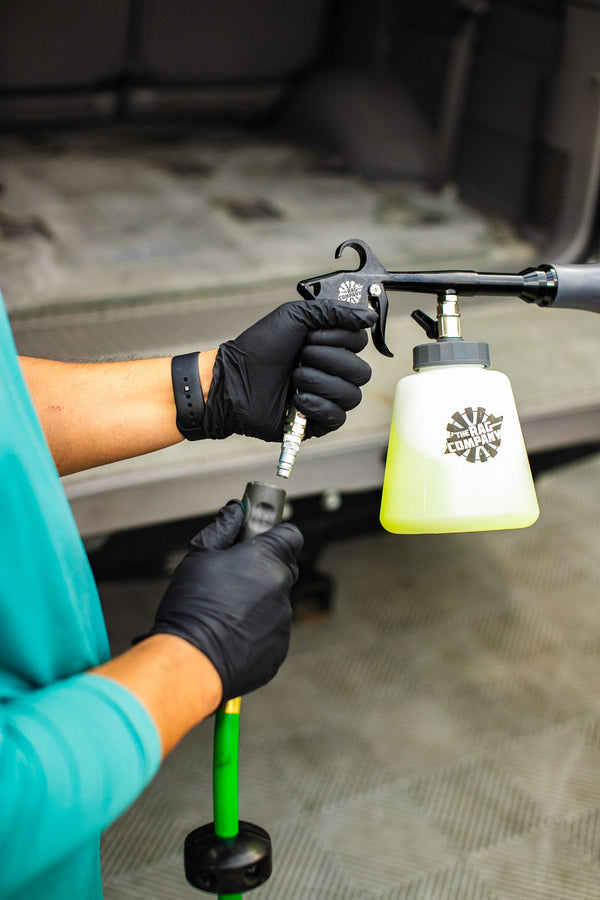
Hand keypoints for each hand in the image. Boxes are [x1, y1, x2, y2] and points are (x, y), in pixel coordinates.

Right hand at [146, 501, 302, 700]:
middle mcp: (280, 587)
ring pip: (275, 601)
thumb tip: (235, 511)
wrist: (190, 661)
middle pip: (282, 568)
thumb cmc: (191, 608)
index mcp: (265, 559)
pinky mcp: (279, 647)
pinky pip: (271, 630)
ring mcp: (283, 619)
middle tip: (233, 577)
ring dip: (258, 602)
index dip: (275, 534)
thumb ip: (223, 529)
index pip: (290, 534)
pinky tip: (230, 633)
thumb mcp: (198, 557)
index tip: (261, 537)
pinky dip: (256, 630)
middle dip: (262, 569)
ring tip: (225, 612)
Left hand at [200, 298, 375, 440]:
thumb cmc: (260, 347)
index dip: (338, 339)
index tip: (310, 337)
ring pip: (352, 395)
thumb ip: (334, 312)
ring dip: (319, 383)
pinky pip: (338, 417)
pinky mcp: (319, 422)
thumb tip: (370, 317)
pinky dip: (317, 406)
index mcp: (332, 345)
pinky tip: (296, 400)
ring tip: (294, 379)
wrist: (235, 379)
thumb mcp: (295, 316)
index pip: (360, 343)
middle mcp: (334, 371)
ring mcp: (328, 397)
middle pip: (361, 371)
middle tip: (299, 357)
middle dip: (326, 361)